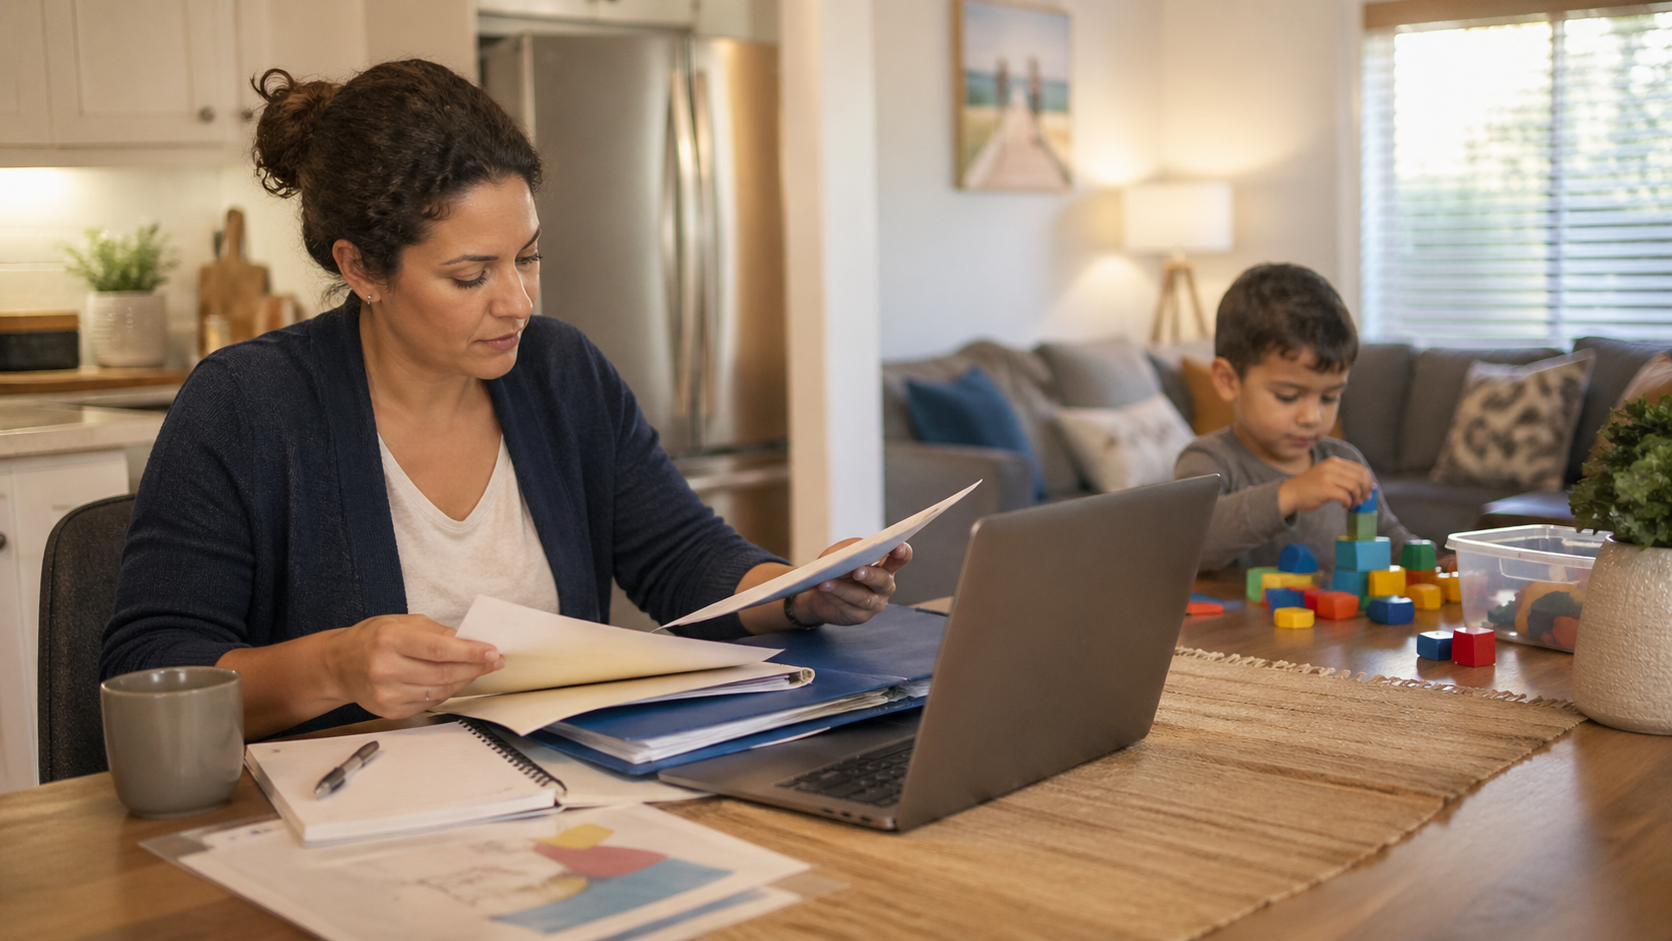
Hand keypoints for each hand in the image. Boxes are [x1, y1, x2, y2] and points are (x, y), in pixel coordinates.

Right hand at [325, 614, 504, 717]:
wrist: (338, 666)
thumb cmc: (371, 639)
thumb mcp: (400, 622)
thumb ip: (435, 631)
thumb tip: (467, 639)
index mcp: (390, 640)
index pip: (440, 649)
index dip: (470, 652)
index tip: (492, 651)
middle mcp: (386, 669)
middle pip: (444, 673)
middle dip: (475, 667)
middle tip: (494, 661)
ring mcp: (387, 693)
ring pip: (440, 691)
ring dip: (464, 680)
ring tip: (476, 669)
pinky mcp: (390, 710)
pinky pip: (430, 702)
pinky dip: (446, 691)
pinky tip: (452, 681)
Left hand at [789, 540, 912, 626]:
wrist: (820, 591)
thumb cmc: (836, 568)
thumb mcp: (841, 552)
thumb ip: (850, 549)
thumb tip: (854, 551)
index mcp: (886, 566)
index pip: (901, 558)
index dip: (902, 553)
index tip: (897, 547)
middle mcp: (885, 586)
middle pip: (883, 581)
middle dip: (870, 575)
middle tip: (857, 571)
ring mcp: (875, 603)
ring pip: (863, 597)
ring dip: (844, 589)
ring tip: (827, 582)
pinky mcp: (860, 616)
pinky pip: (848, 608)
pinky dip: (835, 597)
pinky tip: (824, 589)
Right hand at [1278, 456, 1373, 516]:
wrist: (1291, 493)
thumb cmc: (1311, 488)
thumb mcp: (1329, 476)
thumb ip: (1346, 478)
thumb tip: (1371, 486)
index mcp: (1334, 462)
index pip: (1360, 468)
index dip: (1368, 481)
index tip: (1368, 491)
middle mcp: (1332, 466)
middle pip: (1360, 477)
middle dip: (1365, 490)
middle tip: (1363, 500)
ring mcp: (1328, 477)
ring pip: (1354, 486)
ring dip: (1357, 498)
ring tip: (1353, 504)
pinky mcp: (1325, 488)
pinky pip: (1345, 496)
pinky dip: (1348, 502)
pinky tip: (1345, 506)